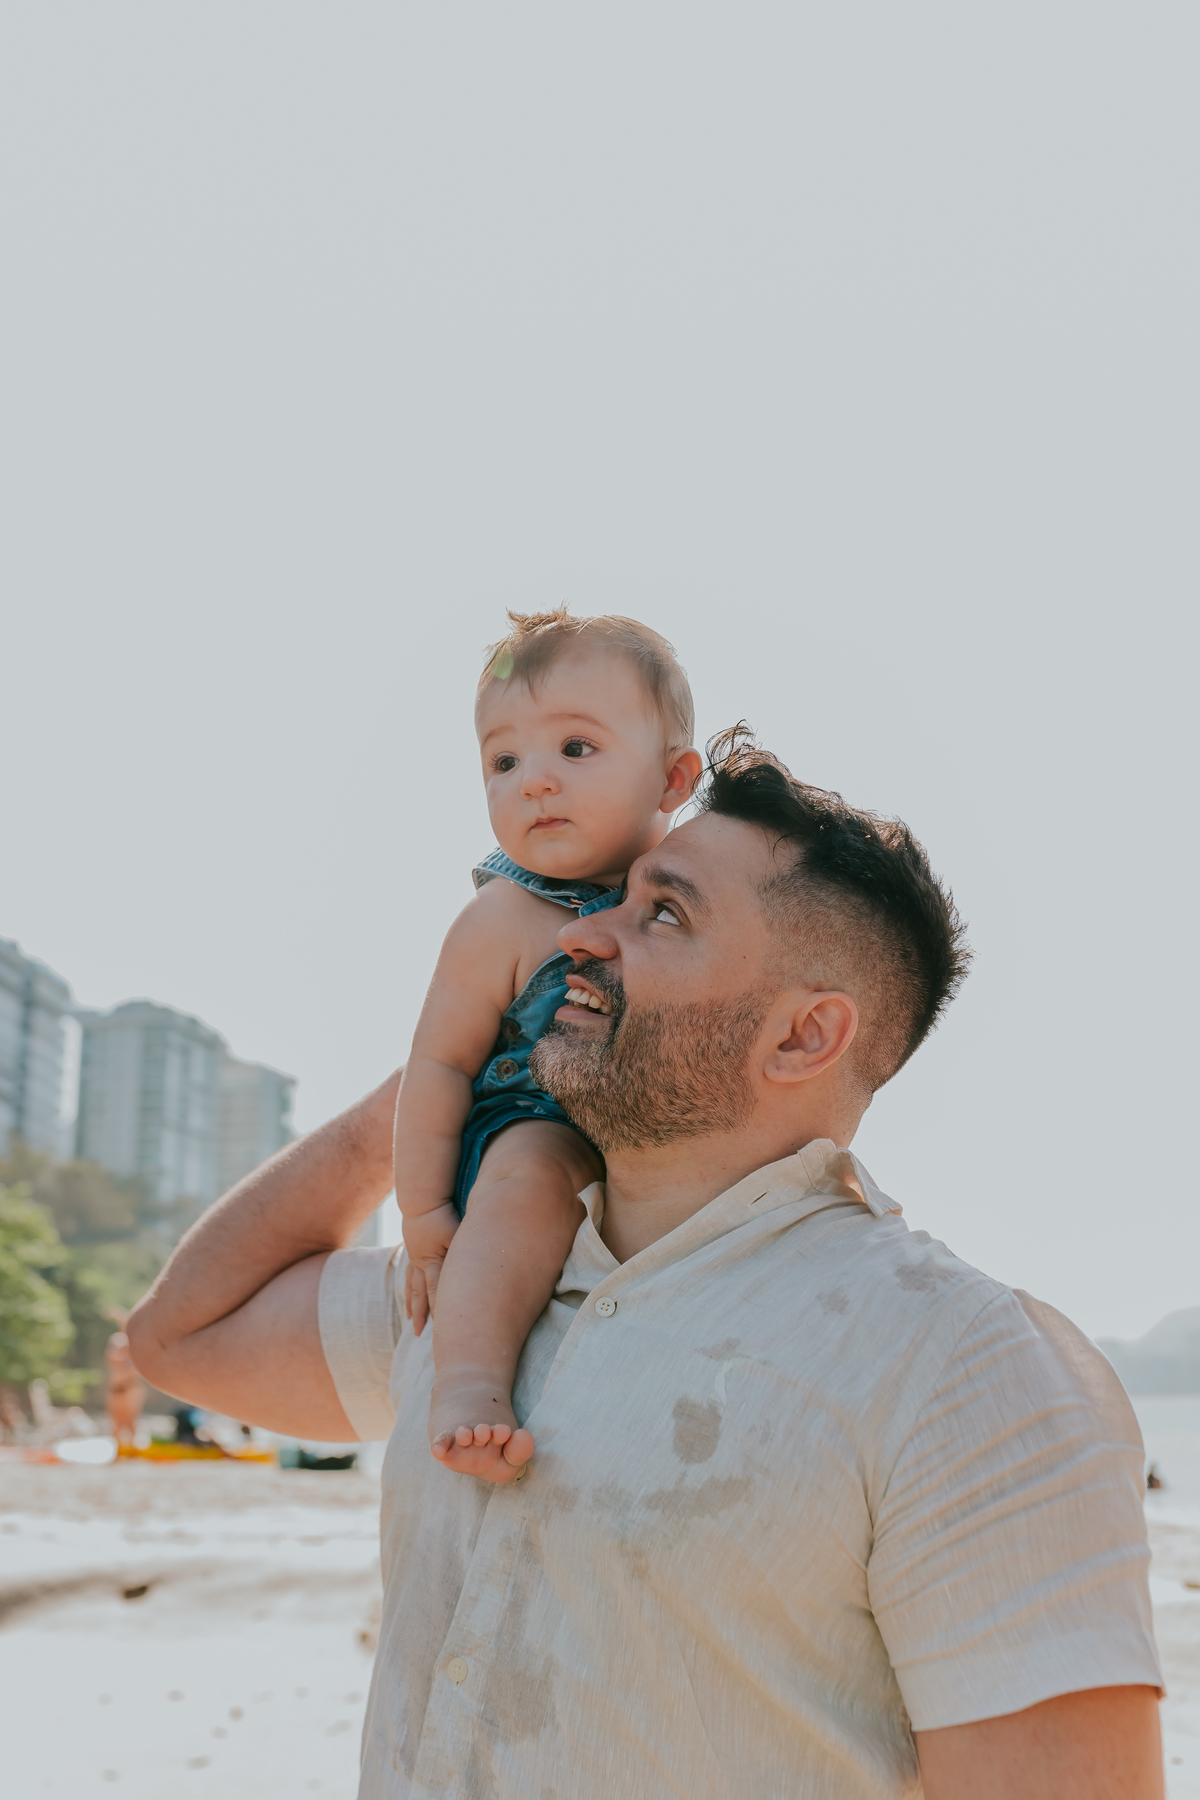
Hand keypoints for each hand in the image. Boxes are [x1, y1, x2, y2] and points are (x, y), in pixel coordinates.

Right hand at [402, 1202, 459, 1335]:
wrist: (422, 1200)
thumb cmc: (444, 1215)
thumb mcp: (457, 1233)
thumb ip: (467, 1251)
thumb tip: (481, 1266)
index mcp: (432, 1262)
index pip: (437, 1292)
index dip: (440, 1312)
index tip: (443, 1331)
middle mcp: (421, 1264)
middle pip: (421, 1295)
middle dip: (422, 1315)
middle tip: (418, 1335)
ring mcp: (415, 1258)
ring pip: (412, 1286)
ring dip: (413, 1305)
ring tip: (412, 1320)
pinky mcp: (414, 1250)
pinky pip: (410, 1274)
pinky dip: (409, 1287)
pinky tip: (410, 1294)